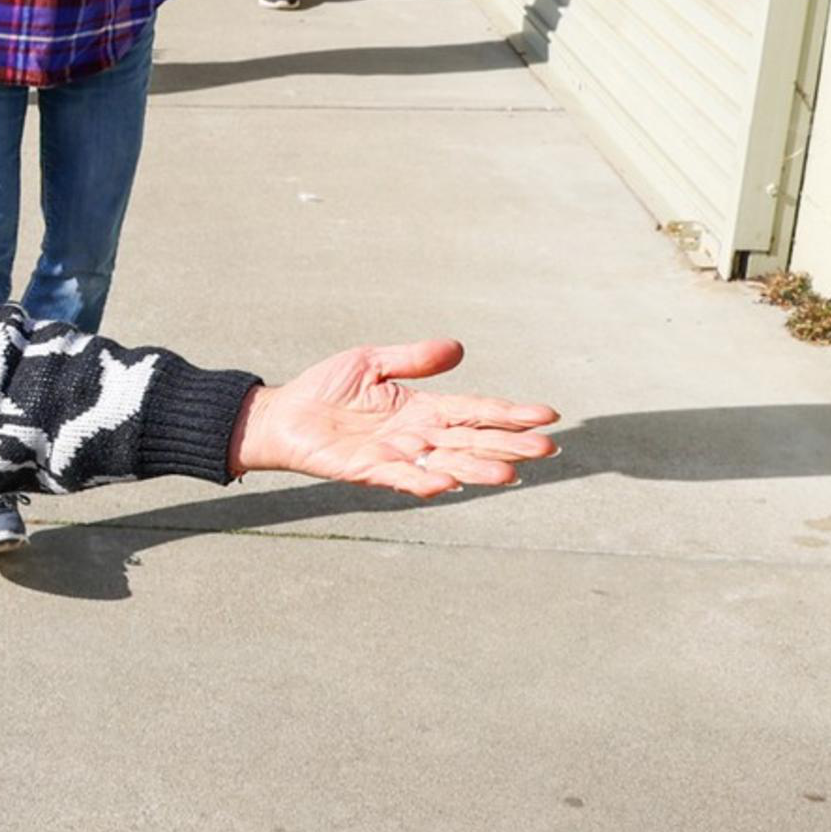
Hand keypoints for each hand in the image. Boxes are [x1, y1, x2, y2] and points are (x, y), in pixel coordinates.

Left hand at [229, 340, 559, 498]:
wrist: (281, 414)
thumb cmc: (326, 389)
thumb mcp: (371, 362)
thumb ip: (413, 359)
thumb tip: (458, 349)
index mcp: (423, 409)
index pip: (476, 411)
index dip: (510, 413)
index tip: (549, 416)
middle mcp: (417, 435)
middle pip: (472, 440)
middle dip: (509, 445)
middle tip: (548, 449)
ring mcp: (396, 455)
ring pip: (446, 462)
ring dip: (477, 469)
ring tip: (510, 473)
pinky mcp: (367, 470)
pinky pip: (401, 477)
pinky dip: (424, 480)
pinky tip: (448, 482)